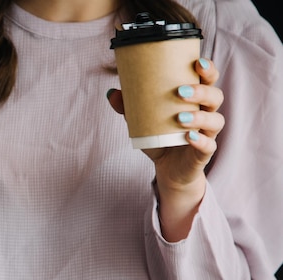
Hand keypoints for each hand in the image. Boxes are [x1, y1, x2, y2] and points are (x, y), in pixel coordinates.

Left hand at [108, 58, 224, 240]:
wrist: (168, 169)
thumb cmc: (160, 138)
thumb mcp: (142, 121)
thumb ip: (128, 107)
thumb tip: (112, 93)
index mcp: (196, 100)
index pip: (209, 79)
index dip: (208, 69)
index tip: (197, 62)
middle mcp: (207, 114)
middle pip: (215, 96)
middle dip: (201, 91)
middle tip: (180, 91)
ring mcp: (208, 134)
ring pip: (215, 120)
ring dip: (200, 117)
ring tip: (180, 117)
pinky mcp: (204, 153)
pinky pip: (209, 146)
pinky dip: (200, 141)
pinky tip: (189, 137)